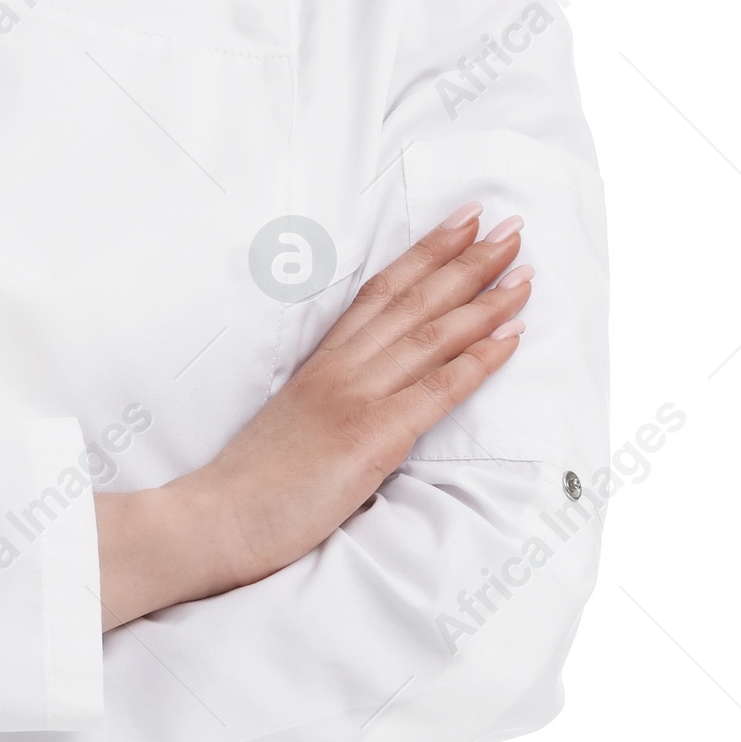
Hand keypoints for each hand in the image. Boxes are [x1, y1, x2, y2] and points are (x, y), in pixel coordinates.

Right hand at [95, 205, 531, 627]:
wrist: (215, 519)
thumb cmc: (252, 485)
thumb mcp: (295, 424)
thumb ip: (334, 401)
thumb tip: (373, 397)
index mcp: (322, 362)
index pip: (382, 291)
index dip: (425, 252)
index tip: (462, 222)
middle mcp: (341, 368)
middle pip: (414, 299)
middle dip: (468, 259)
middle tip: (512, 226)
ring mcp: (355, 397)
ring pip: (431, 334)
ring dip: (485, 298)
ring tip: (525, 270)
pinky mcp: (370, 435)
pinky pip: (436, 389)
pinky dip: (479, 360)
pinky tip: (511, 336)